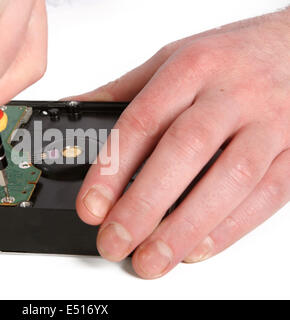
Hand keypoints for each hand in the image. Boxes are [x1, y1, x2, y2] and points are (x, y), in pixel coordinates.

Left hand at [74, 9, 289, 278]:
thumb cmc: (231, 56)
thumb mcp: (172, 58)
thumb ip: (124, 90)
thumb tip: (75, 109)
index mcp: (192, 68)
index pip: (143, 122)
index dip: (112, 169)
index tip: (91, 207)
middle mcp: (232, 95)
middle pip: (183, 153)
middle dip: (144, 205)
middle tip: (114, 241)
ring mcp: (269, 124)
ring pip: (228, 181)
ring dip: (185, 228)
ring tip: (151, 258)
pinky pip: (266, 195)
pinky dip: (230, 228)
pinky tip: (197, 249)